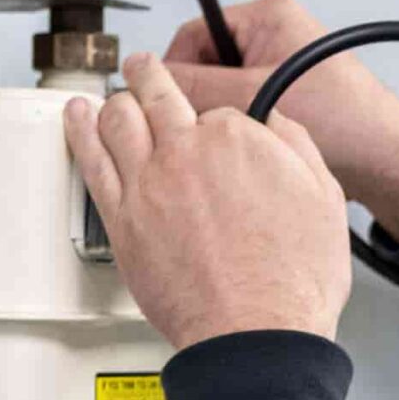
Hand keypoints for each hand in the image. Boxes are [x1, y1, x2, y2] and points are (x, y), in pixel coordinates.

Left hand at [64, 54, 352, 351]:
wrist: (256, 333)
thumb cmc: (291, 281)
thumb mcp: (324, 196)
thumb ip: (295, 147)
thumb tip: (277, 123)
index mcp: (237, 138)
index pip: (218, 111)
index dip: (220, 124)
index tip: (217, 132)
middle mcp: (186, 151)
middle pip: (158, 97)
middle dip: (149, 75)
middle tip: (143, 67)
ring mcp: (148, 183)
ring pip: (117, 119)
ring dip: (114, 98)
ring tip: (111, 91)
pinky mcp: (122, 219)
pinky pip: (90, 161)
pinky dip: (78, 131)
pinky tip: (74, 118)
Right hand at [159, 0, 398, 243]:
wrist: (387, 162)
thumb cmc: (346, 120)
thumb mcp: (253, 98)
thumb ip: (194, 87)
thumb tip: (147, 84)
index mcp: (269, 16)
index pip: (192, 34)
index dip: (173, 72)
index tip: (162, 104)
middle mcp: (277, 36)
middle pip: (206, 65)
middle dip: (202, 99)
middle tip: (203, 128)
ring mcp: (284, 68)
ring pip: (225, 93)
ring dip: (223, 119)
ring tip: (237, 141)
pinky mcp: (291, 98)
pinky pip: (248, 110)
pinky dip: (244, 130)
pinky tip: (253, 151)